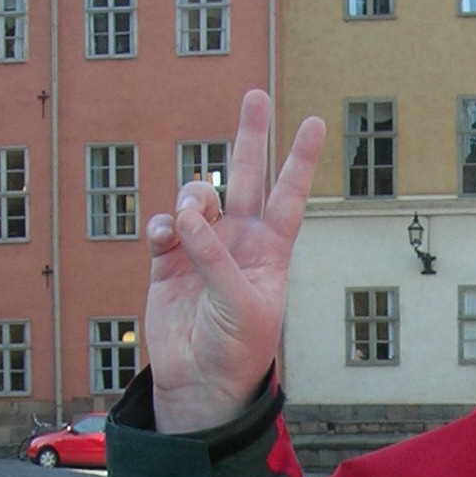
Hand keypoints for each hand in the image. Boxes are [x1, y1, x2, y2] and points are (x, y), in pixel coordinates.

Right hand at [143, 89, 325, 433]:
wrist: (201, 382)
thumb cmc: (237, 350)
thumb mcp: (241, 304)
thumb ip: (215, 256)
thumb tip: (186, 214)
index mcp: (270, 252)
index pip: (288, 196)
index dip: (298, 160)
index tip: (313, 123)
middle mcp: (239, 241)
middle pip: (247, 177)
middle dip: (250, 137)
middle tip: (256, 95)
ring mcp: (203, 247)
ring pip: (198, 196)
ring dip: (193, 198)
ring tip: (188, 222)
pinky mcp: (168, 260)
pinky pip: (164, 224)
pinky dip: (161, 225)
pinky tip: (163, 240)